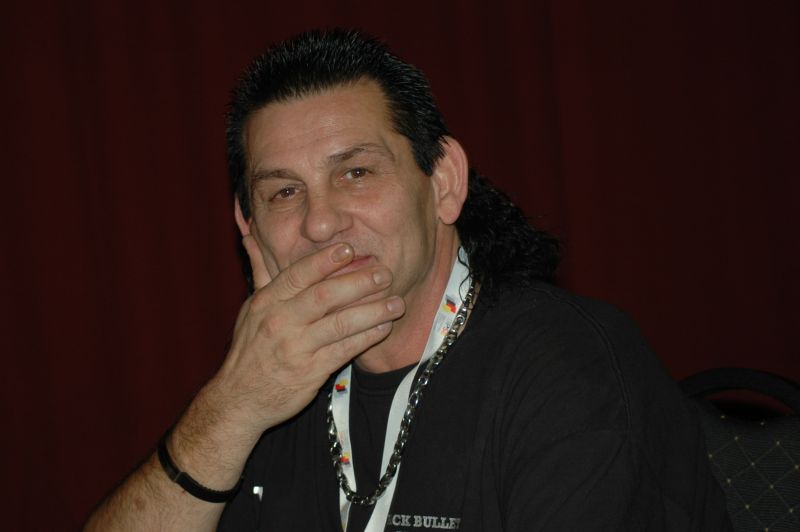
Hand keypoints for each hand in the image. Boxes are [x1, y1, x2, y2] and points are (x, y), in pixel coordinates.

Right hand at [205, 234, 404, 438]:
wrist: (240, 400)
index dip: (325, 260)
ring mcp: (295, 348)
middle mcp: (280, 322)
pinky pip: (344, 350)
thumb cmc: (250, 350)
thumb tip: (251, 233)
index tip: (350, 249)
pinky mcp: (310, 372)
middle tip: (385, 273)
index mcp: (266, 302)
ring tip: (396, 303)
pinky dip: (366, 338)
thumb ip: (261, 272)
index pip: (298, 274)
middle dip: (359, 282)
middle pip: (325, 296)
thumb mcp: (250, 310)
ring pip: (340, 324)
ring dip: (372, 311)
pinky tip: (384, 328)